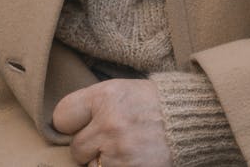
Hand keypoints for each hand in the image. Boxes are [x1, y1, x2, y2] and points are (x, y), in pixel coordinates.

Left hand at [52, 80, 171, 166]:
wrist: (187, 119)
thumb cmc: (148, 102)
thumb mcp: (117, 90)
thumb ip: (90, 105)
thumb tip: (63, 127)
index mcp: (102, 97)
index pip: (61, 117)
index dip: (69, 125)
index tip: (77, 126)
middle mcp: (109, 123)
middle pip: (76, 148)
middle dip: (88, 148)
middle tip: (105, 141)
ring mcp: (121, 150)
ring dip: (102, 162)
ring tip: (119, 150)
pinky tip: (129, 159)